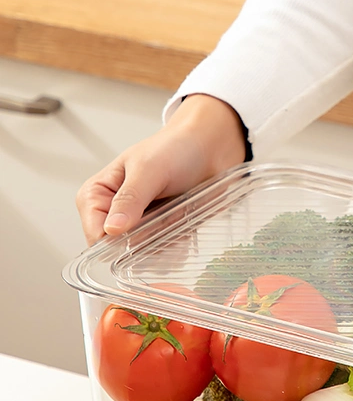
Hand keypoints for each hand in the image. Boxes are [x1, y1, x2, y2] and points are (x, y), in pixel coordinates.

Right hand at [76, 94, 246, 244]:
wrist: (210, 147)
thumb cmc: (175, 149)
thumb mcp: (148, 170)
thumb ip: (130, 199)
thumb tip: (112, 229)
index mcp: (98, 194)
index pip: (95, 232)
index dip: (115, 241)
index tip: (140, 232)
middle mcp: (115, 212)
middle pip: (120, 248)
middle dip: (145, 240)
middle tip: (165, 216)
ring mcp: (140, 224)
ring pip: (144, 253)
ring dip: (164, 240)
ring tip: (177, 212)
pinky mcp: (162, 231)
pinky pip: (165, 252)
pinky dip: (177, 243)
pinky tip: (185, 220)